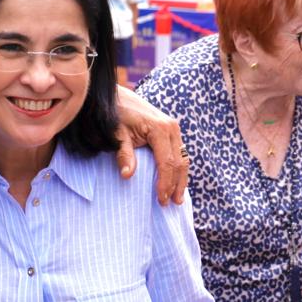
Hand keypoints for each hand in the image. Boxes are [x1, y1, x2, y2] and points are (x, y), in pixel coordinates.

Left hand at [113, 86, 187, 204]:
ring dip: (181, 179)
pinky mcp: (172, 131)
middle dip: (176, 185)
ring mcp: (174, 129)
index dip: (165, 183)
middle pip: (179, 163)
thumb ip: (124, 154)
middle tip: (170, 203)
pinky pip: (180, 154)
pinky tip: (176, 183)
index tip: (161, 199)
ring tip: (177, 198)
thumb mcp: (117, 135)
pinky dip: (179, 169)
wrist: (120, 98)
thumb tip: (127, 175)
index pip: (167, 163)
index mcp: (160, 129)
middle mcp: (171, 128)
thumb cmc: (117, 116)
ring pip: (183, 159)